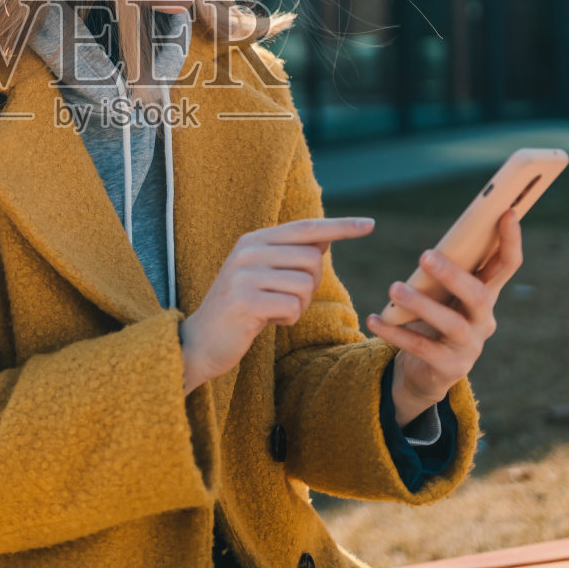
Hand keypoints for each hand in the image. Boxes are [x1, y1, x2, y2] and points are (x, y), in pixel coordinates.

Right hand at [179, 216, 374, 394]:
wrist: (199, 342)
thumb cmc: (240, 309)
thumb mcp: (263, 275)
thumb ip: (290, 255)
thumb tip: (327, 237)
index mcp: (253, 240)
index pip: (305, 227)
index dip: (340, 226)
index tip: (369, 225)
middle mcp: (248, 250)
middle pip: (312, 259)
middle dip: (310, 284)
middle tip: (285, 300)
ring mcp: (244, 274)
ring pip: (305, 285)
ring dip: (298, 306)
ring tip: (272, 311)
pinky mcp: (245, 301)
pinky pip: (292, 307)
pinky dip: (288, 319)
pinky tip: (265, 322)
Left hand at [366, 210, 522, 425]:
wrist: (426, 372)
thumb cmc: (434, 320)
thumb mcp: (444, 295)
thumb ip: (447, 271)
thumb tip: (436, 239)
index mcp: (487, 295)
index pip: (507, 265)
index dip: (510, 240)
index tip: (506, 211)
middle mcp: (484, 320)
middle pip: (478, 295)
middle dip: (453, 275)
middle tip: (424, 255)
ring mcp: (469, 346)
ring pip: (451, 323)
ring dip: (421, 304)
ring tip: (394, 289)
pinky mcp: (449, 367)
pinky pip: (422, 348)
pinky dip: (396, 332)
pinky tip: (375, 320)